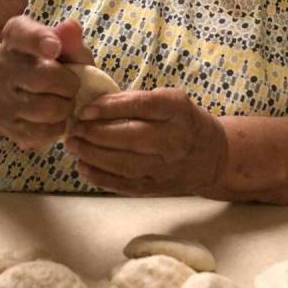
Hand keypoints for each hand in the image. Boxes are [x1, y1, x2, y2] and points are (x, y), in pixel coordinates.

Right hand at [0, 16, 92, 149]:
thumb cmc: (53, 64)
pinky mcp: (8, 125)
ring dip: (66, 108)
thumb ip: (70, 40)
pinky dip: (58, 128)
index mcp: (15, 36)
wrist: (19, 90)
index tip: (54, 47)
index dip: (40, 40)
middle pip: (44, 77)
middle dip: (70, 84)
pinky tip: (57, 118)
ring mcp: (3, 96)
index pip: (22, 33)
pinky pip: (42, 133)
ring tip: (65, 102)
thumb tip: (71, 28)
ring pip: (47, 109)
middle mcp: (3, 65)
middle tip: (72, 85)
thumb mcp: (64, 47)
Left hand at [64, 88, 227, 195]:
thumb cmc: (184, 122)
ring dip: (93, 155)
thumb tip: (95, 104)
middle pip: (131, 137)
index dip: (110, 108)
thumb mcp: (171, 101)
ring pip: (125, 163)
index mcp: (177, 110)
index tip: (85, 109)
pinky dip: (101, 178)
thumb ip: (138, 101)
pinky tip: (83, 168)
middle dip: (96, 133)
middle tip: (74, 129)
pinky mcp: (158, 187)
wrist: (213, 157)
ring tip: (73, 146)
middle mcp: (174, 139)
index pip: (141, 106)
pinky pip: (126, 185)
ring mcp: (166, 166)